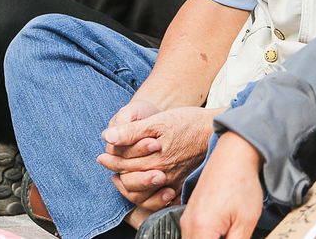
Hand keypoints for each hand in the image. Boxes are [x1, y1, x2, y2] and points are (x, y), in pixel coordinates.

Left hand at [98, 106, 216, 210]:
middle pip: (131, 177)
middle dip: (116, 169)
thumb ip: (132, 131)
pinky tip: (141, 183)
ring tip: (119, 176)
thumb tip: (108, 137)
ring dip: (128, 183)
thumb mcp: (159, 120)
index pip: (124, 163)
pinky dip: (146, 191)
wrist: (214, 128)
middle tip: (105, 163)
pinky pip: (158, 195)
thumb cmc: (188, 121)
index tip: (102, 156)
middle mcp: (163, 172)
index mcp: (155, 158)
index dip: (111, 158)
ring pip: (142, 190)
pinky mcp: (180, 182)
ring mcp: (172, 179)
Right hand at [180, 132, 263, 238]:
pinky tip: (225, 232)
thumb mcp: (245, 223)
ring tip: (232, 232)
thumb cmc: (241, 183)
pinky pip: (194, 236)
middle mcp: (187, 225)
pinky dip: (208, 237)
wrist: (234, 155)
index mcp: (200, 230)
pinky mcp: (191, 214)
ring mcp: (187, 219)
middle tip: (234, 234)